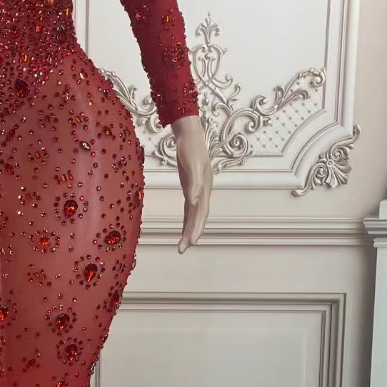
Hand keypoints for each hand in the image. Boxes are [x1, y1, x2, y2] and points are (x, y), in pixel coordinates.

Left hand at [170, 114, 211, 252]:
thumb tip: (193, 201)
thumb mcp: (191, 165)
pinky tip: (184, 228)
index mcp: (204, 189)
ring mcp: (197, 190)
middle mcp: (203, 192)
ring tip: (182, 245)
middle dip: (191, 233)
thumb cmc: (190, 149)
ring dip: (189, 229)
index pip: (200, 213)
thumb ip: (194, 184)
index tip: (191, 243)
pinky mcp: (190, 187)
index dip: (196, 228)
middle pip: (198, 217)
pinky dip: (187, 219)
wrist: (189, 136)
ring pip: (194, 214)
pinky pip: (189, 208)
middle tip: (182, 250)